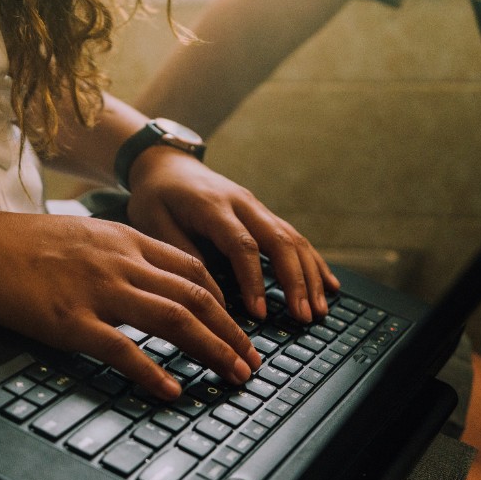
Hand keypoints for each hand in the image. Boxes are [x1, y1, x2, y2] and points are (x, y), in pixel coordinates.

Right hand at [0, 210, 260, 399]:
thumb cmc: (25, 244)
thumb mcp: (86, 234)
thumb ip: (121, 253)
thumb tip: (149, 281)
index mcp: (127, 240)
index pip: (194, 268)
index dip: (224, 300)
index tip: (238, 325)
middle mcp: (123, 263)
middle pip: (197, 297)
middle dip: (232, 332)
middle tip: (251, 361)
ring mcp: (100, 292)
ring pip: (175, 320)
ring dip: (212, 350)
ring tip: (233, 375)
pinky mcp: (73, 321)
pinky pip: (124, 350)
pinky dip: (154, 372)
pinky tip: (173, 391)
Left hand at [125, 148, 339, 321]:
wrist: (166, 162)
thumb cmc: (155, 196)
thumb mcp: (152, 222)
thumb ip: (180, 253)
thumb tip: (208, 290)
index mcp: (213, 206)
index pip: (242, 245)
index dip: (253, 280)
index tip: (259, 313)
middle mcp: (243, 203)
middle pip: (280, 241)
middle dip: (296, 281)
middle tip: (304, 316)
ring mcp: (257, 207)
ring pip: (293, 239)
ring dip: (310, 276)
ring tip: (320, 310)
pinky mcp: (263, 214)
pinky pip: (294, 237)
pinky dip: (313, 262)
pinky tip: (328, 286)